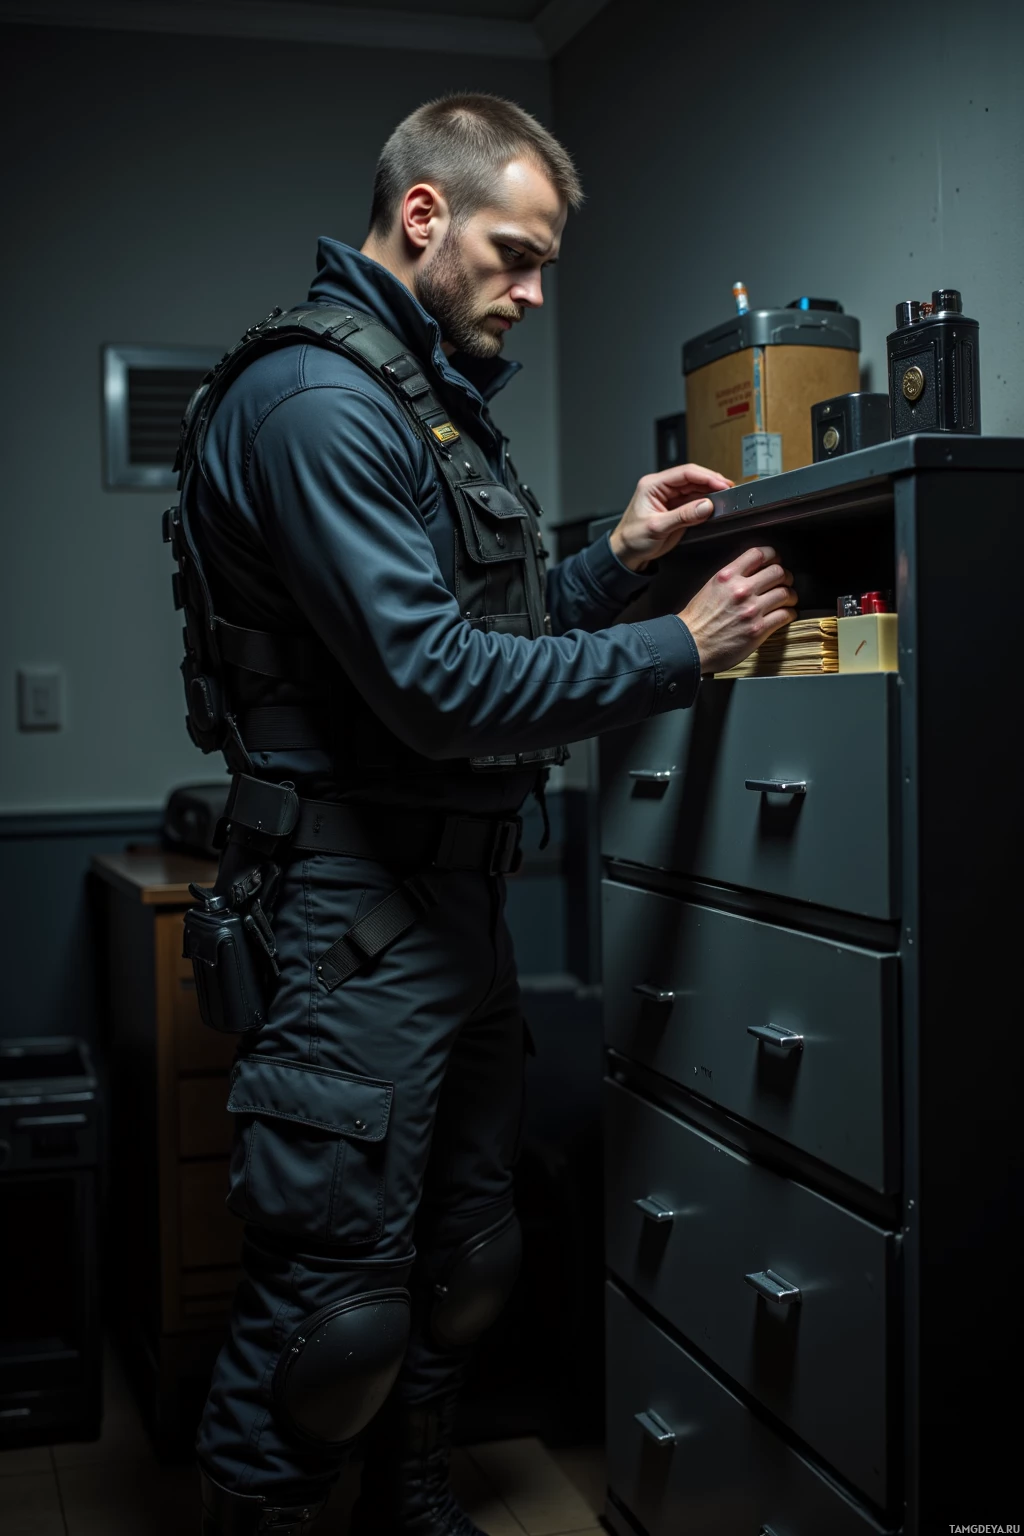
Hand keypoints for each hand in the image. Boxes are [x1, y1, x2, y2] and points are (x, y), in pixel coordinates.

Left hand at [609, 463, 732, 571]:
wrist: (625, 554)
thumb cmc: (632, 539)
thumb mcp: (657, 527)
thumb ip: (683, 516)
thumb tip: (706, 506)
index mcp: (653, 485)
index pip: (684, 473)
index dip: (706, 477)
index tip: (721, 484)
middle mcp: (661, 488)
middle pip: (692, 478)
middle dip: (711, 482)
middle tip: (728, 489)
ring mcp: (669, 497)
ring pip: (695, 489)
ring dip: (710, 492)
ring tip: (725, 496)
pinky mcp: (675, 508)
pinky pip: (694, 501)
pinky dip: (705, 502)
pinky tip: (715, 505)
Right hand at [678, 546, 797, 674]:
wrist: (690, 645)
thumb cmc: (697, 620)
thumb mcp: (710, 587)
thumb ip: (731, 578)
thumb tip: (751, 573)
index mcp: (728, 576)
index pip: (759, 554)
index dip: (774, 555)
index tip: (776, 561)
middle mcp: (741, 589)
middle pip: (778, 572)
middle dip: (785, 576)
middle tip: (785, 582)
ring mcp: (752, 610)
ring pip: (786, 593)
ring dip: (791, 596)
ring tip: (788, 600)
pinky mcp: (758, 629)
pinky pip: (785, 615)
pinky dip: (790, 613)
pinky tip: (786, 614)